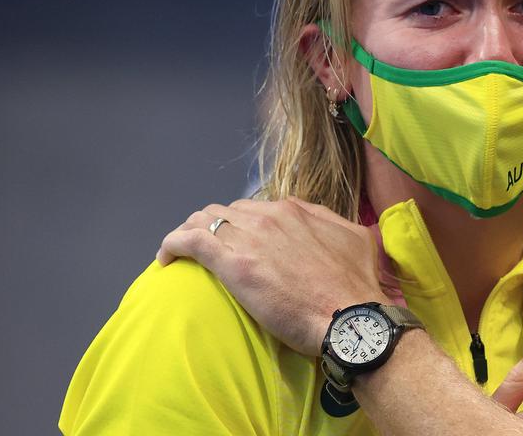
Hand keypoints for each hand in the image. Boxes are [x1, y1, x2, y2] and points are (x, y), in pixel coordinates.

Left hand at [157, 198, 386, 356]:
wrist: (351, 315)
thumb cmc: (355, 286)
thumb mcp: (357, 240)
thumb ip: (335, 225)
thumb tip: (326, 224)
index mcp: (296, 211)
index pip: (256, 207)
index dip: (244, 223)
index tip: (241, 242)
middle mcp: (270, 216)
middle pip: (227, 211)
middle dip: (214, 226)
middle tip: (210, 250)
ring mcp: (249, 236)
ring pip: (204, 219)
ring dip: (191, 231)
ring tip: (183, 252)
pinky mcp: (231, 262)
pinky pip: (188, 240)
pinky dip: (172, 244)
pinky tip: (165, 258)